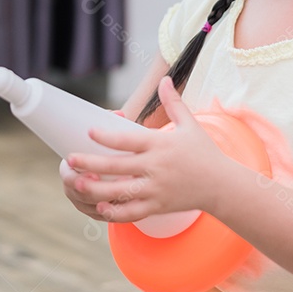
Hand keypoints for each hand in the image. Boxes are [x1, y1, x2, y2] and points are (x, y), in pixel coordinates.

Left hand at [66, 77, 231, 222]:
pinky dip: (115, 212)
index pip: (128, 140)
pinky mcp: (158, 206)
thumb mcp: (190, 125)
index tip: (89, 132)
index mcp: (159, 145)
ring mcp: (156, 189)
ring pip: (120, 192)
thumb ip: (174, 102)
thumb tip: (164, 79)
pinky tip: (98, 207)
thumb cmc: (204, 152)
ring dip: (96, 189)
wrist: (222, 186)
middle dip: (90, 164)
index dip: (107, 137)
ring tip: (76, 183)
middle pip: (117, 167)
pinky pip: (132, 212)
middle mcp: (155, 168)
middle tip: (69, 159)